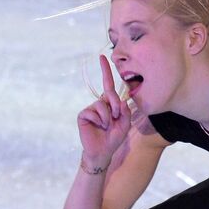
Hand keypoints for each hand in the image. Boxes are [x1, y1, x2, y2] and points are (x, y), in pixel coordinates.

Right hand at [77, 54, 131, 170]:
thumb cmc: (114, 137)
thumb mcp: (125, 123)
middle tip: (116, 117)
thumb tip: (118, 101)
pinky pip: (94, 111)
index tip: (103, 56)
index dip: (105, 71)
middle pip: (108, 94)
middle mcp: (100, 103)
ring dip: (108, 116)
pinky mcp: (83, 114)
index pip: (108, 85)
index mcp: (110, 104)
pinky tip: (98, 127)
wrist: (103, 151)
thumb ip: (124, 110)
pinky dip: (100, 120)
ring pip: (102, 104)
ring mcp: (91, 108)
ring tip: (106, 126)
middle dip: (115, 105)